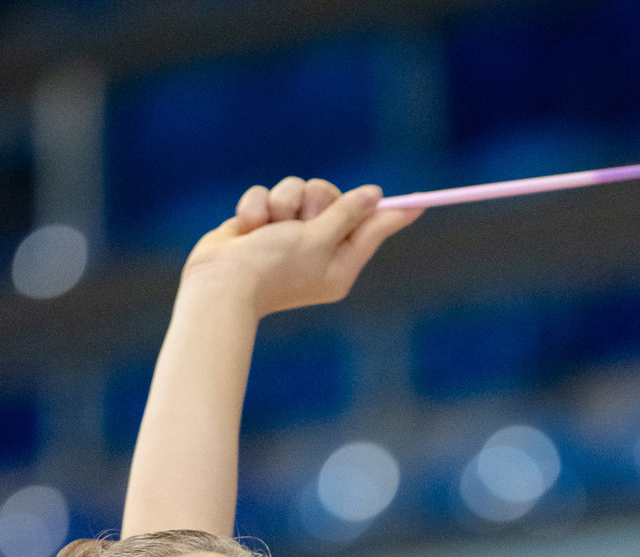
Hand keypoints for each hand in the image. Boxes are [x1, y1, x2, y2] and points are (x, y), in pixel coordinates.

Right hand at [180, 177, 418, 318]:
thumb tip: (374, 194)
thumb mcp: (319, 238)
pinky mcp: (262, 225)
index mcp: (340, 263)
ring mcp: (288, 237)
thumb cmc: (274, 266)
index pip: (374, 231)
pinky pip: (269, 195)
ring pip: (298, 190)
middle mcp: (318, 250)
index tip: (420, 203)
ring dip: (282, 202)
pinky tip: (248, 228)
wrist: (219, 282)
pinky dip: (257, 208)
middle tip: (304, 216)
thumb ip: (347, 213)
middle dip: (315, 198)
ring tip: (268, 226)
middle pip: (334, 199)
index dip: (394, 214)